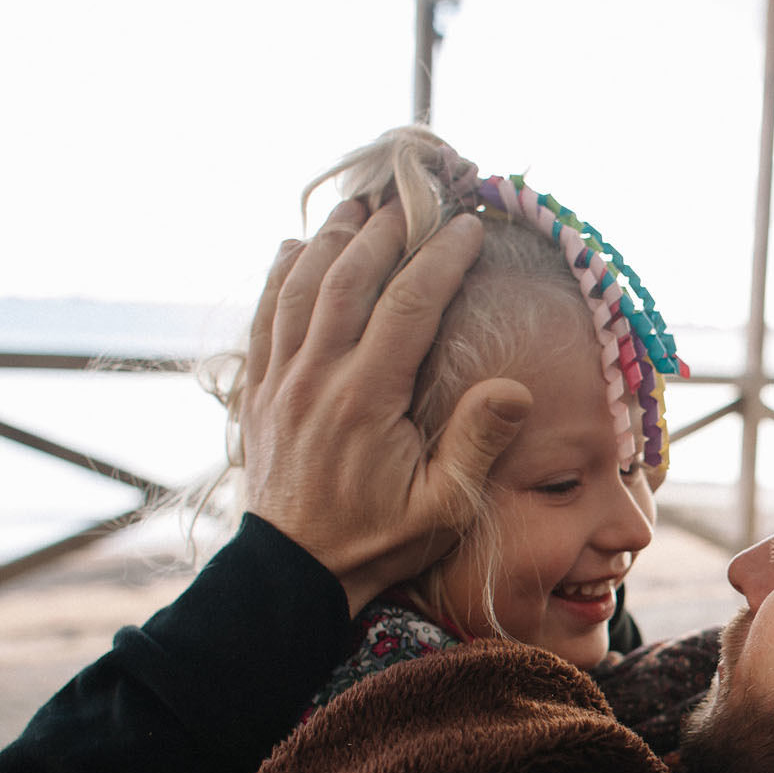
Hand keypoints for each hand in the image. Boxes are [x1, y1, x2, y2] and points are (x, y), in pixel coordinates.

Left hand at [241, 199, 530, 611]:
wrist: (293, 575)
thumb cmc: (378, 541)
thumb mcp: (444, 507)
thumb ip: (476, 444)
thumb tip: (515, 387)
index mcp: (365, 399)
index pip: (408, 305)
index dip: (441, 258)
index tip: (469, 227)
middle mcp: (316, 378)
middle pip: (349, 279)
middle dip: (385, 229)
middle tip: (416, 197)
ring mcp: (280, 381)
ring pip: (301, 287)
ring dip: (331, 239)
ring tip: (360, 204)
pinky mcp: (259, 391)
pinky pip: (266, 315)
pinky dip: (281, 274)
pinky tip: (298, 247)